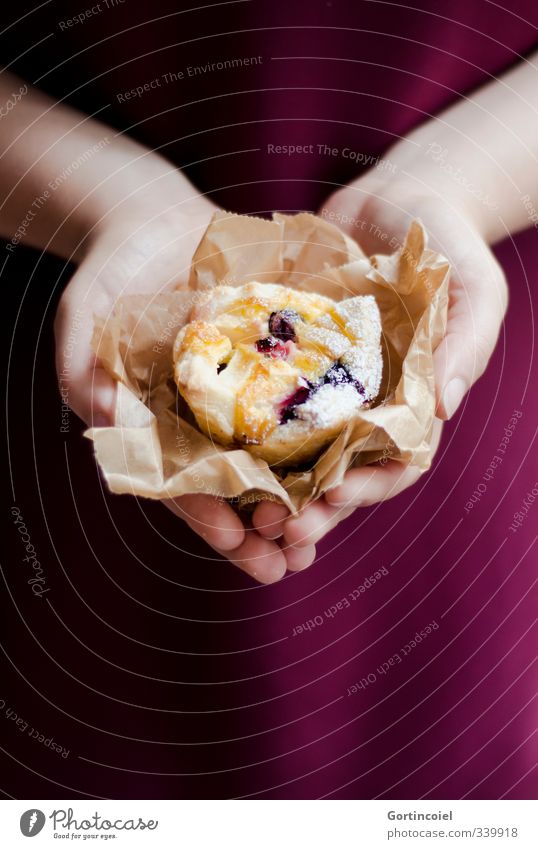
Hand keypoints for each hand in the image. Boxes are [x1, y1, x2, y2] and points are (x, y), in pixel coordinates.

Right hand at [54, 182, 315, 582]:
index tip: (240, 547)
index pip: (181, 483)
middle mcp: (202, 418)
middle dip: (260, 528)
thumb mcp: (84, 320)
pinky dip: (323, 433)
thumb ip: (90, 377)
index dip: (207, 518)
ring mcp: (241, 391)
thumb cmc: (110, 271)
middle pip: (233, 485)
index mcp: (157, 425)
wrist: (154, 218)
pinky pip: (302, 400)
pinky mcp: (274, 359)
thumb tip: (115, 429)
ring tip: (327, 529)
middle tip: (291, 565)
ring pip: (272, 455)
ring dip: (298, 496)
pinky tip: (351, 457)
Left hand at [252, 166, 506, 557]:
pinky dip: (244, 425)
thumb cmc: (450, 243)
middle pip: (339, 471)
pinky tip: (214, 444)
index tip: (332, 503)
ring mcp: (326, 384)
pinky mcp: (291, 357)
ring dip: (273, 485)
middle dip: (311, 507)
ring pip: (297, 449)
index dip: (366, 490)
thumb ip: (465, 345)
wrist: (402, 195)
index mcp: (412, 403)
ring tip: (243, 509)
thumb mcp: (475, 290)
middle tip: (275, 530)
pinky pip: (265, 395)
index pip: (394, 464)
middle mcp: (366, 403)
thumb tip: (442, 407)